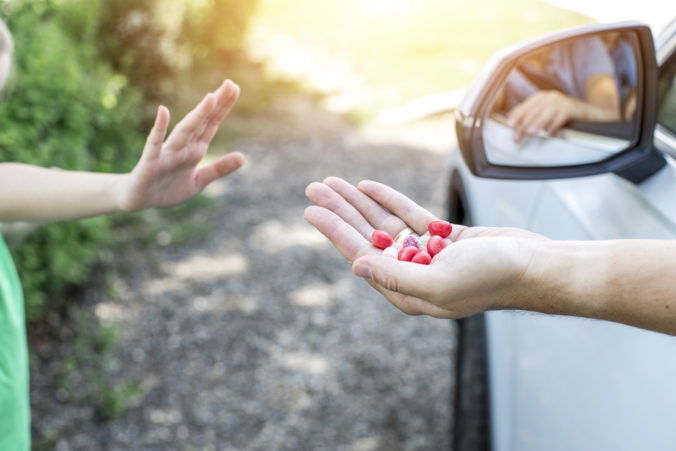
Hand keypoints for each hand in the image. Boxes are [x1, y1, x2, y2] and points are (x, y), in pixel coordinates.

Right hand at [117, 79, 243, 211]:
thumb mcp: (198, 181)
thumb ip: (218, 169)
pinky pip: (154, 144)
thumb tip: (243, 157)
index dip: (223, 108)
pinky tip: (163, 111)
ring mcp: (166, 153)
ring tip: (210, 98)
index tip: (234, 88)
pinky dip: (158, 128)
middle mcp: (182, 147)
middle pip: (202, 123)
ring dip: (197, 116)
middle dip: (216, 105)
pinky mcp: (150, 162)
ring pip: (184, 131)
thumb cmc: (167, 188)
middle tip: (230, 84)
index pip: (211, 125)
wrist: (138, 200)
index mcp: (194, 150)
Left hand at [304, 177, 547, 317]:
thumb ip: (397, 277)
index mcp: (406, 290)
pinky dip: (389, 200)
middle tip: (314, 187)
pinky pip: (409, 216)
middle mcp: (412, 273)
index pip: (360, 254)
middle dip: (340, 211)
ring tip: (334, 182)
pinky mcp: (444, 238)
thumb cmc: (491, 278)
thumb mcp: (439, 283)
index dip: (334, 230)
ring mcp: (427, 254)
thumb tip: (356, 266)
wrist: (535, 265)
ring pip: (384, 223)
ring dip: (360, 202)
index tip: (311, 209)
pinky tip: (369, 187)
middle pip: (366, 236)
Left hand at [507, 90, 575, 141]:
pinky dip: (554, 125)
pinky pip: (561, 117)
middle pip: (534, 111)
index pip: (526, 106)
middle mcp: (550, 97)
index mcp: (541, 97)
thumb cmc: (560, 113)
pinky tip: (549, 133)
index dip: (517, 115)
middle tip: (517, 136)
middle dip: (524, 124)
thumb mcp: (544, 111)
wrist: (585, 111)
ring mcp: (561, 102)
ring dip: (538, 124)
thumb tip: (509, 118)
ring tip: (530, 133)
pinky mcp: (571, 109)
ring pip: (546, 113)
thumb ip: (530, 114)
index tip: (509, 125)